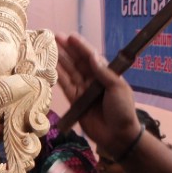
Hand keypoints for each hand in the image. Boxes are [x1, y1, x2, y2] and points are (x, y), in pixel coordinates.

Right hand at [54, 34, 138, 154]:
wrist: (118, 136)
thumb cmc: (122, 110)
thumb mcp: (118, 88)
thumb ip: (104, 72)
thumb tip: (92, 55)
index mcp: (106, 74)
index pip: (91, 57)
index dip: (80, 46)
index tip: (70, 36)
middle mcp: (93, 80)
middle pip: (78, 62)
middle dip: (67, 49)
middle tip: (54, 37)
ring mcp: (83, 90)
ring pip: (70, 72)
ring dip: (60, 60)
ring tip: (49, 48)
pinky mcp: (75, 101)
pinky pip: (65, 86)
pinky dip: (58, 76)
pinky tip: (50, 66)